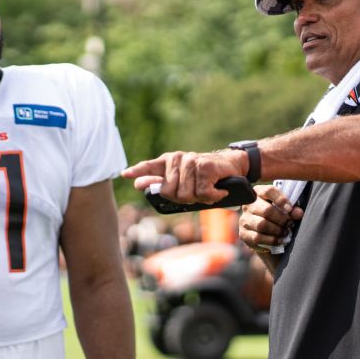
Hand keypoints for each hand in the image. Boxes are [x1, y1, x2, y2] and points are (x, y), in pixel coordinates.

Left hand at [123, 150, 244, 203]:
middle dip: (184, 199)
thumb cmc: (207, 178)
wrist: (233, 166)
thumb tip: (137, 184)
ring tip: (209, 190)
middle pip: (169, 192)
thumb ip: (162, 183)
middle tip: (198, 193)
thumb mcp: (184, 182)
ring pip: (186, 194)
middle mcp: (177, 159)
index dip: (138, 171)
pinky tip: (218, 190)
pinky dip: (212, 196)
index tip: (125, 174)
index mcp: (169, 162)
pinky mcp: (205, 166)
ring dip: (201, 198)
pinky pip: (202, 192)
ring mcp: (191, 161)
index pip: (150, 166)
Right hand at [239, 185, 302, 251]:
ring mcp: (244, 219)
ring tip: (285, 232)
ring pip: (262, 225)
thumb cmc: (275, 216)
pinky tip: (279, 240)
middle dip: (282, 219)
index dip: (281, 199)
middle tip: (290, 224)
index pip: (268, 191)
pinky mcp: (244, 233)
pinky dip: (271, 240)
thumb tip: (298, 213)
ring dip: (277, 230)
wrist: (264, 233)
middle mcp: (248, 205)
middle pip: (266, 210)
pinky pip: (258, 237)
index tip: (290, 209)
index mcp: (258, 193)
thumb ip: (292, 210)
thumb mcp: (284, 209)